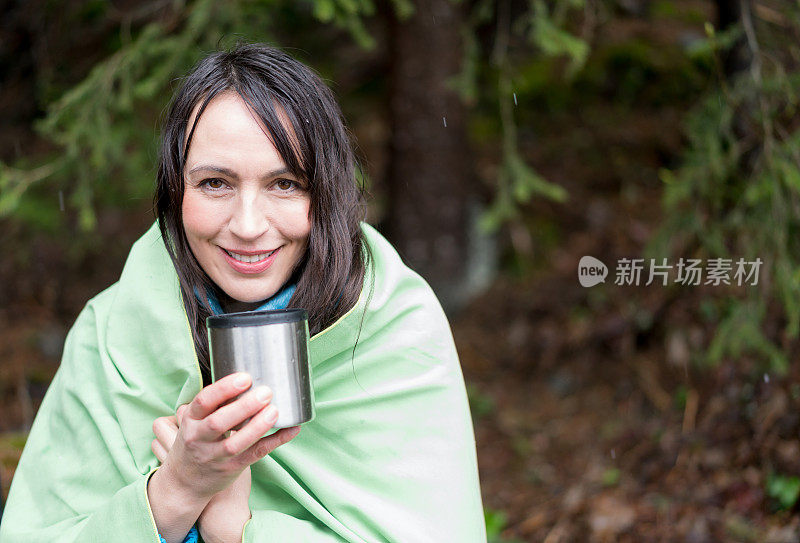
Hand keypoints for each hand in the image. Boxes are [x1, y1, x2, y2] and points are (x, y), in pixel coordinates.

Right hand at [155, 373, 290, 499]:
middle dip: (244, 407)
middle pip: (219, 422)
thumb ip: (213, 403)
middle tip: (266, 392)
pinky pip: (256, 454)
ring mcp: (215, 456)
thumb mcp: (195, 420)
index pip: (203, 401)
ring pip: (235, 443)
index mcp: (191, 420)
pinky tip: (291, 430)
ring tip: (275, 411)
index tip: (245, 377)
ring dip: (257, 427)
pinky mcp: (232, 468)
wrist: (185, 482)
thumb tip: (245, 375)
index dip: (224, 389)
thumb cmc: (197, 440)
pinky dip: (276, 441)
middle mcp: (199, 438)